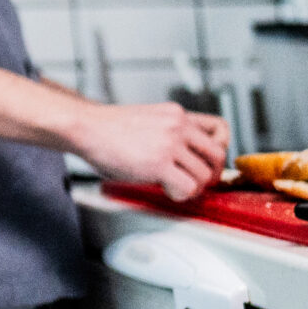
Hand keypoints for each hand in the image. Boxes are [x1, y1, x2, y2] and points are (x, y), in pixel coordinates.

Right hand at [67, 101, 229, 200]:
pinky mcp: (158, 163)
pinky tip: (166, 189)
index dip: (222, 147)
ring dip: (192, 187)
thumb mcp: (149, 119)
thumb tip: (190, 159)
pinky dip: (180, 194)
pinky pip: (187, 187)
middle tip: (197, 181)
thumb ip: (172, 132)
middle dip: (211, 174)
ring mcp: (169, 144)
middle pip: (218, 155)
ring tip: (173, 185)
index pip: (220, 127)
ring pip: (204, 175)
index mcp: (176, 114)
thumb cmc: (109, 128)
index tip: (209, 160)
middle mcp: (177, 126)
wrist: (85, 127)